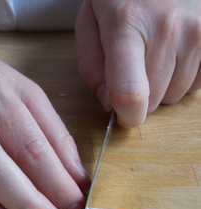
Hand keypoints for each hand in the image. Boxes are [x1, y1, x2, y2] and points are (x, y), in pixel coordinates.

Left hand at [76, 0, 200, 126]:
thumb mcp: (90, 21)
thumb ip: (91, 65)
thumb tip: (108, 103)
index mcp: (126, 23)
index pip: (131, 90)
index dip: (127, 115)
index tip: (124, 117)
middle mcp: (167, 28)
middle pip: (154, 98)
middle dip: (140, 94)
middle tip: (133, 67)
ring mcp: (198, 30)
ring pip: (176, 94)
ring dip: (162, 85)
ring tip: (154, 54)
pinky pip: (198, 83)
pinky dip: (184, 77)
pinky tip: (174, 54)